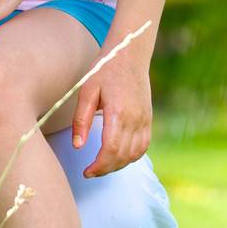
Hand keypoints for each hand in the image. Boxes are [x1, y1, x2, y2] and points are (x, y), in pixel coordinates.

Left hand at [71, 41, 153, 176]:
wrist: (129, 55)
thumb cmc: (105, 70)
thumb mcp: (87, 90)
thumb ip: (81, 119)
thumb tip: (78, 146)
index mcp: (118, 112)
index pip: (111, 149)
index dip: (99, 165)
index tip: (86, 171)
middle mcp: (135, 119)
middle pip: (123, 156)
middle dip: (106, 169)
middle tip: (90, 172)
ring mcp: (145, 120)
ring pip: (135, 155)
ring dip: (118, 165)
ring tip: (101, 166)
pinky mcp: (148, 119)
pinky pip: (144, 146)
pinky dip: (132, 157)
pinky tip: (118, 157)